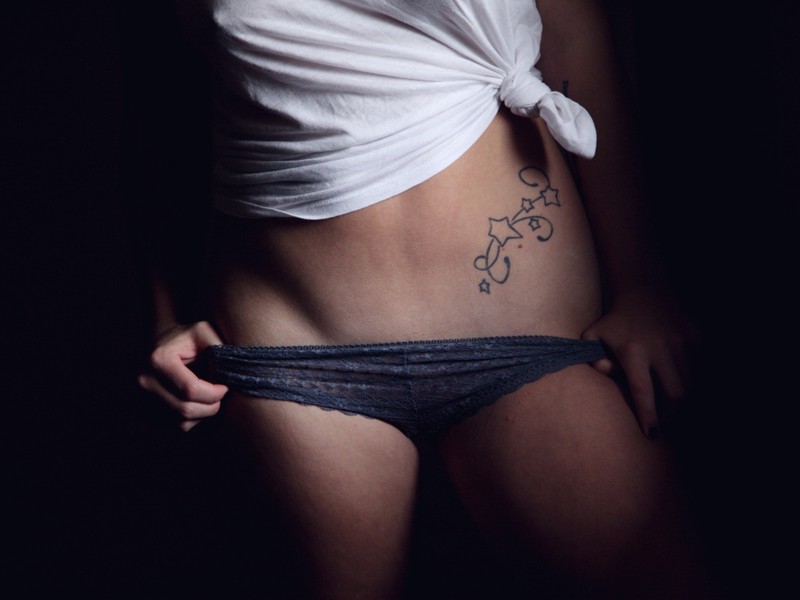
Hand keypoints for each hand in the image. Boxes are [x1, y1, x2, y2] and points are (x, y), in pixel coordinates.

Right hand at [138, 321, 228, 430]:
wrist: (159, 342)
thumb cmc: (186, 337)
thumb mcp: (203, 330)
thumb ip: (218, 345)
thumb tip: (232, 369)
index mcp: (159, 360)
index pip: (190, 389)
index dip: (214, 392)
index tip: (225, 386)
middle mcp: (145, 381)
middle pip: (186, 409)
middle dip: (212, 406)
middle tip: (221, 394)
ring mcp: (142, 399)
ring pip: (182, 422)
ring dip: (204, 414)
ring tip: (210, 397)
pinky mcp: (146, 412)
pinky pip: (176, 427)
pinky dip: (193, 419)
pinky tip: (198, 403)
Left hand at [581, 288, 700, 438]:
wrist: (644, 293)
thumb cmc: (615, 322)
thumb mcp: (594, 336)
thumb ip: (594, 358)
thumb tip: (603, 372)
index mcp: (633, 351)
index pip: (643, 390)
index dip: (649, 415)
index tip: (652, 434)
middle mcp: (660, 348)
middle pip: (676, 393)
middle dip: (673, 416)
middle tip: (667, 426)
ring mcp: (682, 343)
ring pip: (692, 384)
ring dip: (686, 403)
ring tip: (677, 411)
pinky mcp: (698, 339)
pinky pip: (703, 370)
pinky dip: (697, 384)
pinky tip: (689, 390)